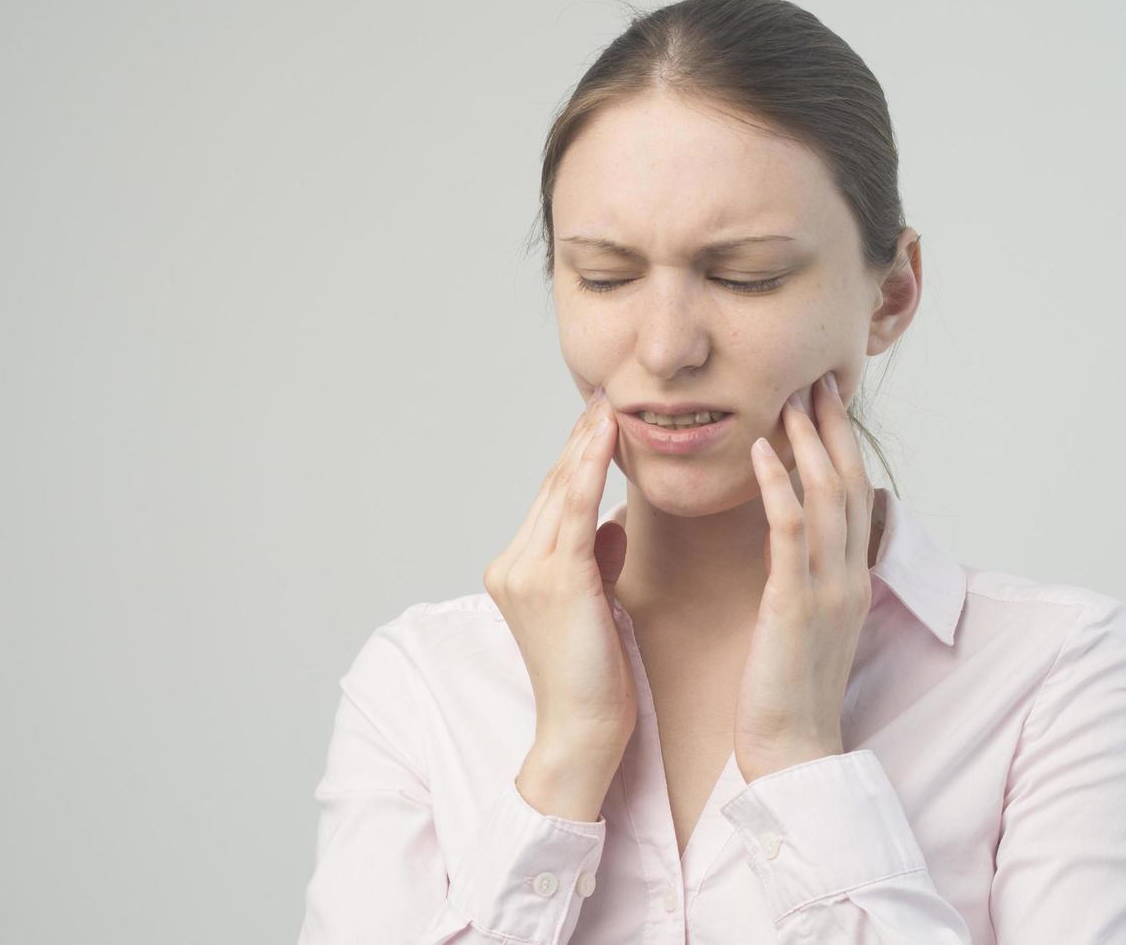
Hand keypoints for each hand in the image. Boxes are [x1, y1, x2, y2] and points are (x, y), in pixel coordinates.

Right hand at [482, 386, 636, 765]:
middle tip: (607, 395)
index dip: (576, 456)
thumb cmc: (595, 677)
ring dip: (587, 444)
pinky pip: (575, 511)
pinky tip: (607, 440)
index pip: (553, 500)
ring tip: (611, 406)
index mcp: (517, 570)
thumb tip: (613, 521)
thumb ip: (597, 560)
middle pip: (554, 487)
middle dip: (581, 439)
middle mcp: (513, 565)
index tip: (600, 419)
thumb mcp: (596, 605)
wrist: (582, 730)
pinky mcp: (554, 580)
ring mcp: (526, 571)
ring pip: (562, 492)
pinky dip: (590, 471)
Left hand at [734, 370, 875, 781]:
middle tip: (815, 379)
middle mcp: (849, 577)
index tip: (826, 403)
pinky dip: (777, 485)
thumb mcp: (807, 627)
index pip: (855, 497)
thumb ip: (808, 581)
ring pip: (827, 496)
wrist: (793, 752)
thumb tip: (796, 548)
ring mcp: (827, 589)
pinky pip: (789, 531)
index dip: (843, 446)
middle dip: (834, 428)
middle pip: (850, 483)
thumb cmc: (787, 694)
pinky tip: (758, 451)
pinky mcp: (795, 605)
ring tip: (788, 397)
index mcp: (852, 581)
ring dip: (808, 441)